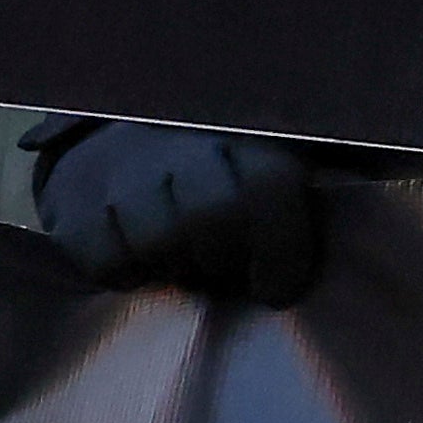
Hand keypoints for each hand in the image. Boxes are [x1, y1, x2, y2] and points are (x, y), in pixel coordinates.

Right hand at [28, 121, 326, 302]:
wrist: (115, 138)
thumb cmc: (217, 173)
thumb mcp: (268, 166)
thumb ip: (301, 201)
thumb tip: (350, 232)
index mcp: (240, 133)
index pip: (266, 188)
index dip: (281, 252)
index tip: (276, 289)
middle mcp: (178, 142)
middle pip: (212, 218)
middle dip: (225, 260)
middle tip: (222, 267)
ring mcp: (120, 167)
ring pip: (160, 242)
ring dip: (177, 267)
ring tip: (181, 254)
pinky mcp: (72, 201)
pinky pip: (110, 263)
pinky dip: (130, 274)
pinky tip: (140, 254)